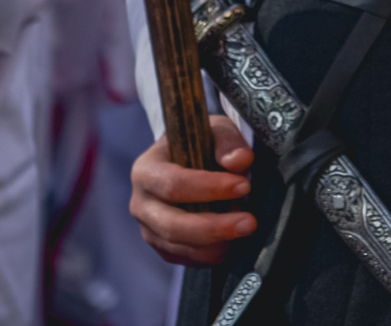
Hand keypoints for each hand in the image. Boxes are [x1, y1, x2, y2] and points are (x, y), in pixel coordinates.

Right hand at [129, 114, 256, 265]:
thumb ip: (228, 142)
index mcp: (146, 170)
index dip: (209, 188)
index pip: (174, 184)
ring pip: (179, 246)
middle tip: (250, 222)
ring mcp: (149, 229)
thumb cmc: (202, 144)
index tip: (244, 186)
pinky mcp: (162, 248)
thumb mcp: (215, 132)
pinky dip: (210, 255)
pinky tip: (232, 242)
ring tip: (245, 229)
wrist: (190, 161)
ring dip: (216, 243)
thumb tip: (240, 160)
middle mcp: (141, 203)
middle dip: (214, 227)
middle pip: (173, 225)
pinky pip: (184, 259)